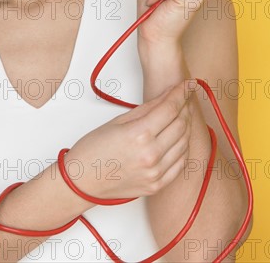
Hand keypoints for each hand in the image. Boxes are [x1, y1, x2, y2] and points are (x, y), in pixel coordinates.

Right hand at [65, 80, 194, 199]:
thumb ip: (146, 109)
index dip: (181, 93)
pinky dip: (183, 147)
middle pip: (181, 124)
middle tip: (185, 98)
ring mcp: (156, 172)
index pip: (170, 108)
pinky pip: (180, 163)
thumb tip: (166, 97)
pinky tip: (179, 137)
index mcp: (139, 135)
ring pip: (184, 143)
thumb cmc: (93, 150)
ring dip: (186, 126)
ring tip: (182, 115)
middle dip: (185, 107)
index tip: (187, 85)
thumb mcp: (118, 122)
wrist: (82, 181)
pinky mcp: (157, 185)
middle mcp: (151, 155)